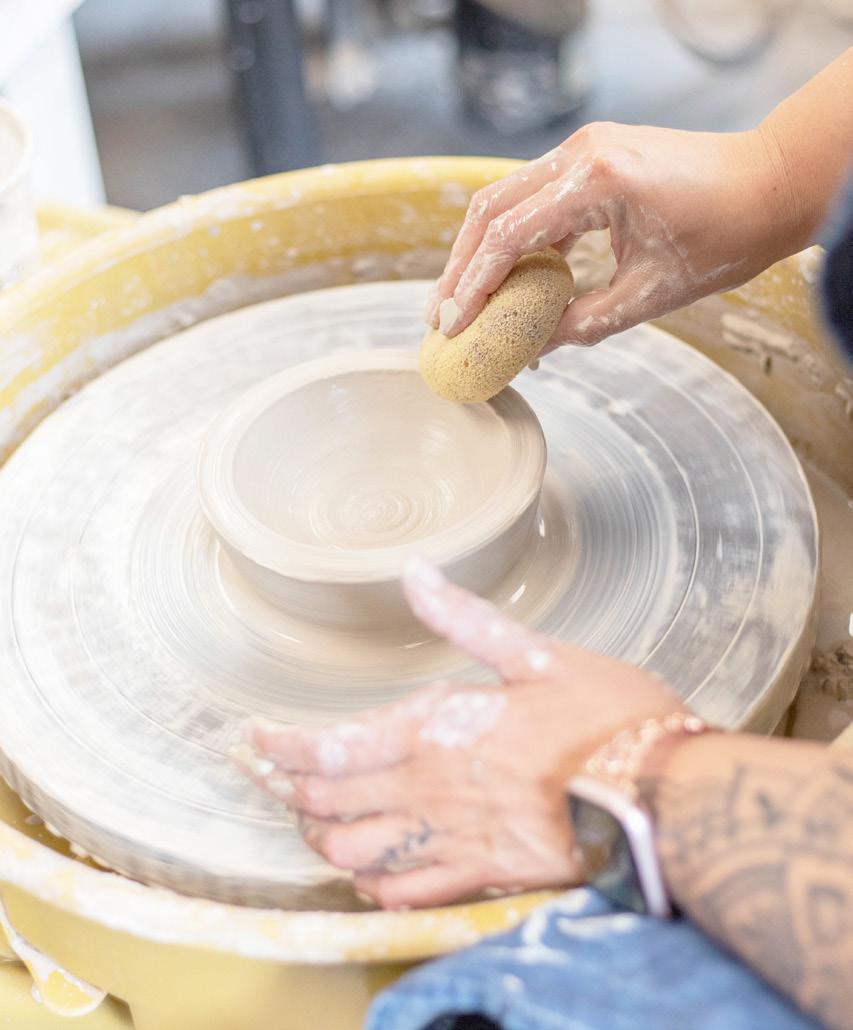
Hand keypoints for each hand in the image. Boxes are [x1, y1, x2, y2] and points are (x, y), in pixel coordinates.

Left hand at [242, 559, 681, 908]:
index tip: (255, 743)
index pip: (330, 746)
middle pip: (330, 800)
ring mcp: (452, 837)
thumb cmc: (606, 717)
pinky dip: (373, 885)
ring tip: (315, 821)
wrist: (662, 795)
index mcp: (436, 727)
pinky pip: (405, 893)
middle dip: (290, 792)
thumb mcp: (535, 652)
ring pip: (355, 852)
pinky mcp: (481, 874)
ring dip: (325, 836)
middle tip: (272, 781)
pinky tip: (370, 873)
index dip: (281, 748)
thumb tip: (415, 572)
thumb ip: (464, 618)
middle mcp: (429, 787)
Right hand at [426, 121, 799, 350]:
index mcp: (598, 179)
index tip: (451, 327)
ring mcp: (585, 148)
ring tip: (462, 301)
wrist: (775, 182)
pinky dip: (514, 239)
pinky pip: (535, 198)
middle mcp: (582, 152)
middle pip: (490, 209)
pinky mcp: (593, 156)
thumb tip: (532, 349)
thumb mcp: (650, 295)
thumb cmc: (728, 236)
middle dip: (460, 267)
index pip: (508, 235)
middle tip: (440, 317)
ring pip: (505, 199)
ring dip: (480, 251)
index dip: (473, 286)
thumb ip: (581, 323)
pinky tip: (506, 278)